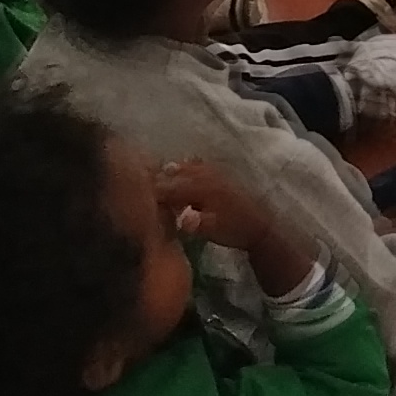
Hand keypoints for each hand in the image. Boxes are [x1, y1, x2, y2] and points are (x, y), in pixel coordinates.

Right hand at [150, 158, 291, 271]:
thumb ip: (195, 223)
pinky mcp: (219, 174)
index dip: (152, 193)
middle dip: (156, 181)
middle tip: (138, 188)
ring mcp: (213, 172)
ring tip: (152, 178)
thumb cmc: (234, 230)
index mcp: (201, 187)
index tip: (136, 198)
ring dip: (169, 172)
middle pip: (174, 175)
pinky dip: (184, 166)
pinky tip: (178, 168)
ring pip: (184, 167)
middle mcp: (205, 175)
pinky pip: (196, 164)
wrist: (259, 226)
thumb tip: (177, 218)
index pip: (169, 188)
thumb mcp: (213, 230)